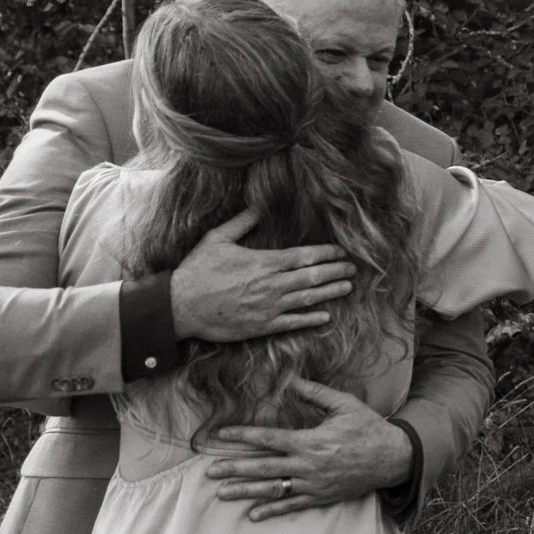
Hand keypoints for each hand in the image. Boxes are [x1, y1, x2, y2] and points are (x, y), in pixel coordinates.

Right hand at [169, 209, 357, 343]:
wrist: (180, 306)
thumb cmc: (197, 271)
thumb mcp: (217, 239)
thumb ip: (241, 223)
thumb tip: (258, 207)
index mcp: (264, 262)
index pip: (304, 256)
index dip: (326, 253)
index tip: (341, 251)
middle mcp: (272, 285)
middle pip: (313, 276)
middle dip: (336, 271)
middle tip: (353, 268)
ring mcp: (269, 307)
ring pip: (308, 298)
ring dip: (331, 292)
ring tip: (348, 287)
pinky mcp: (262, 326)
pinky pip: (293, 322)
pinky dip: (312, 319)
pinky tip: (326, 315)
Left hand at [207, 378, 411, 519]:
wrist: (394, 458)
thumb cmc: (369, 428)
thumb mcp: (345, 405)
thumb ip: (316, 394)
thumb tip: (291, 380)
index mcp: (311, 441)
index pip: (269, 439)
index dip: (243, 436)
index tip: (221, 435)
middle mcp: (308, 465)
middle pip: (263, 468)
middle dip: (234, 469)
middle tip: (210, 472)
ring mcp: (314, 484)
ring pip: (273, 489)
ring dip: (245, 492)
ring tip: (222, 493)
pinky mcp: (322, 496)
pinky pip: (293, 505)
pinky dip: (273, 510)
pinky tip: (253, 515)